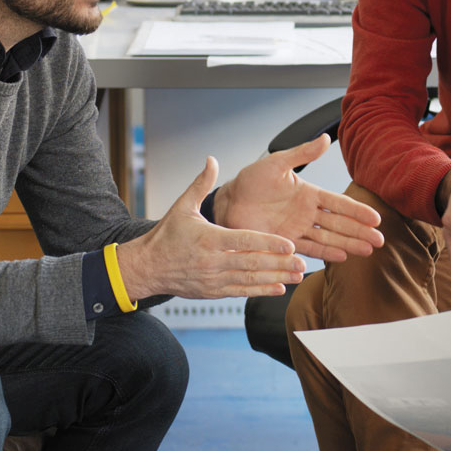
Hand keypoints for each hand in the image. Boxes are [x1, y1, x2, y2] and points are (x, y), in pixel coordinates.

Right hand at [116, 157, 307, 299]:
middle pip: (252, 262)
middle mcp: (213, 261)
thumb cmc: (166, 235)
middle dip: (280, 264)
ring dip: (276, 278)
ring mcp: (213, 279)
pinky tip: (280, 288)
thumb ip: (201, 184)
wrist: (147, 267)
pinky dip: (261, 290)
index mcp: (209, 238)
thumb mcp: (182, 206)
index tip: (289, 244)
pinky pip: (241, 292)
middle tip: (303, 262)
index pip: (244, 240)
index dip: (268, 243)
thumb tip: (211, 159)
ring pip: (250, 279)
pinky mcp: (213, 291)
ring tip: (298, 275)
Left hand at [215, 135, 384, 261]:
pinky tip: (342, 257)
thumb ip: (302, 153)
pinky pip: (310, 249)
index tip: (376, 218)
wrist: (228, 202)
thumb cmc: (250, 180)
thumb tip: (325, 139)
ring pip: (329, 238)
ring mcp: (298, 229)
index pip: (338, 203)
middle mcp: (306, 213)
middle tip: (380, 240)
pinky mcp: (286, 242)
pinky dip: (326, 253)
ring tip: (368, 250)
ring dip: (349, 244)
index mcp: (308, 193)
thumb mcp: (277, 163)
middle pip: (340, 224)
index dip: (357, 210)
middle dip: (360, 231)